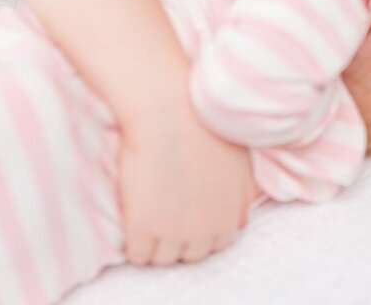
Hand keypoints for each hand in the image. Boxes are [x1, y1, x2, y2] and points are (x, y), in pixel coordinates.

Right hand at [118, 96, 257, 265]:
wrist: (167, 111)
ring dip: (154, 245)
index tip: (184, 215)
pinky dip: (132, 244)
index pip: (216, 243)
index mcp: (231, 215)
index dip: (198, 229)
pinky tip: (129, 224)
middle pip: (190, 254)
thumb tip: (240, 213)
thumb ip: (242, 191)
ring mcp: (175, 233)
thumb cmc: (201, 123)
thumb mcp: (238, 159)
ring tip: (142, 222)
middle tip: (161, 216)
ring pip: (163, 259)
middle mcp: (207, 231)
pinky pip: (138, 255)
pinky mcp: (143, 229)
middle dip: (178, 239)